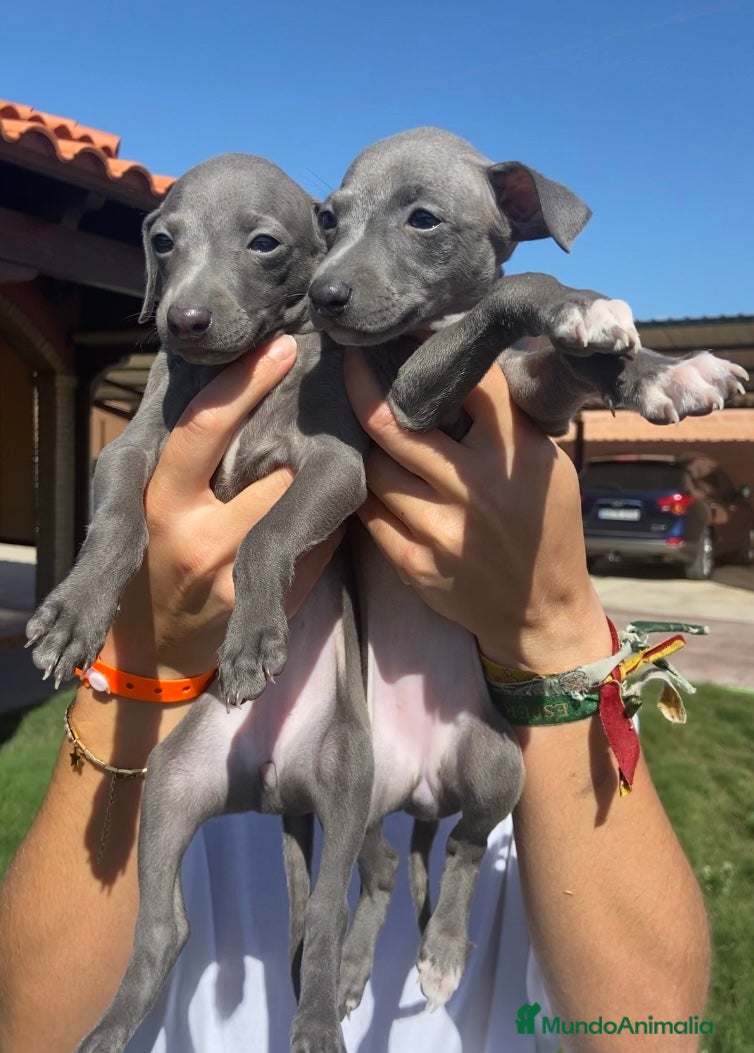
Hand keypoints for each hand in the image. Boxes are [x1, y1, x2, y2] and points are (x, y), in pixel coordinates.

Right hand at [101, 335, 342, 679]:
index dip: (243, 383)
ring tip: (293, 483)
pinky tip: (302, 522)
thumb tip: (227, 387)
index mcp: (161, 504)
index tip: (280, 347)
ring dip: (308, 486)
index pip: (202, 430)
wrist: (156, 648)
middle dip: (290, 448)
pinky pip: (320, 542)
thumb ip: (178, 458)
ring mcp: (241, 575)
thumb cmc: (150, 557)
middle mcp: (202, 538)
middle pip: (274, 468)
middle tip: (301, 427)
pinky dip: (319, 525)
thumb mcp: (141, 503)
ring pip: (304, 504)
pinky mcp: (275, 600)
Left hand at [344, 350, 610, 671]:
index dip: (433, 350)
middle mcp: (474, 490)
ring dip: (367, 446)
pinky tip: (372, 478)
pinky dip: (368, 491)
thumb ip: (507, 425)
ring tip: (363, 427)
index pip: (470, 386)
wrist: (540, 612)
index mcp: (513, 457)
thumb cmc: (547, 529)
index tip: (409, 332)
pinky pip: (369, 514)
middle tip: (351, 362)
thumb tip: (459, 373)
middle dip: (363, 386)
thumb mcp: (548, 467)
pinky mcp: (412, 563)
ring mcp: (439, 530)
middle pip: (394, 424)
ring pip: (375, 469)